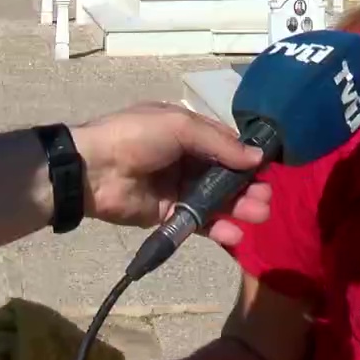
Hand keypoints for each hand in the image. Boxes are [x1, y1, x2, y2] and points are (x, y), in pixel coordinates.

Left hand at [71, 103, 271, 245]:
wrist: (92, 169)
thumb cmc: (137, 137)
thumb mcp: (180, 126)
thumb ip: (219, 144)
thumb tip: (257, 157)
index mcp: (187, 131)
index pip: (225, 144)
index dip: (246, 157)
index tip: (268, 169)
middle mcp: (186, 158)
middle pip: (224, 175)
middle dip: (247, 186)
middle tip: (266, 198)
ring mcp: (177, 187)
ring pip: (216, 199)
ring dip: (239, 207)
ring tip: (259, 215)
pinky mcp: (168, 214)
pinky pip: (197, 221)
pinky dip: (217, 228)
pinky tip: (234, 233)